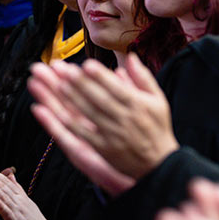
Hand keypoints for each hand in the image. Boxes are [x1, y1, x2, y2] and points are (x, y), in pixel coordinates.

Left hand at [0, 163, 46, 219]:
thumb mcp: (26, 202)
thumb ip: (18, 189)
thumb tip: (11, 176)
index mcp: (20, 197)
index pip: (5, 182)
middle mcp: (19, 201)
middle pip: (3, 186)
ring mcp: (18, 211)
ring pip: (4, 196)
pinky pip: (8, 213)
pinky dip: (2, 205)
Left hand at [31, 55, 177, 179]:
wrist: (160, 163)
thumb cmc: (157, 127)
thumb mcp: (158, 100)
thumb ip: (143, 77)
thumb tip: (130, 56)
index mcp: (138, 105)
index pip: (116, 87)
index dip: (100, 76)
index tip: (86, 64)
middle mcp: (125, 119)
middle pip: (99, 99)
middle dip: (80, 83)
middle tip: (63, 69)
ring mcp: (114, 135)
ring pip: (90, 114)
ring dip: (73, 99)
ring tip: (59, 84)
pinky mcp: (105, 149)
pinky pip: (85, 134)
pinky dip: (70, 124)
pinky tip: (58, 113)